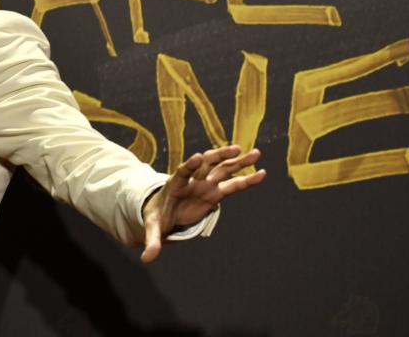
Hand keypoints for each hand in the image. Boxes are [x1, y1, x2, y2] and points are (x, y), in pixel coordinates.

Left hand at [140, 145, 264, 262]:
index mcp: (174, 184)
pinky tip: (262, 174)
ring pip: (222, 169)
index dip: (188, 165)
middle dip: (220, 155)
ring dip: (238, 162)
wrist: (163, 211)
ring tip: (256, 153)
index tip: (197, 157)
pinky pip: (232, 185)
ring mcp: (205, 184)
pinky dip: (246, 180)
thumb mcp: (153, 226)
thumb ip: (152, 240)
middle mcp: (192, 180)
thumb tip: (146, 258)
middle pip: (206, 164)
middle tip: (236, 149)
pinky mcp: (215, 192)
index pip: (181, 172)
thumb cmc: (157, 215)